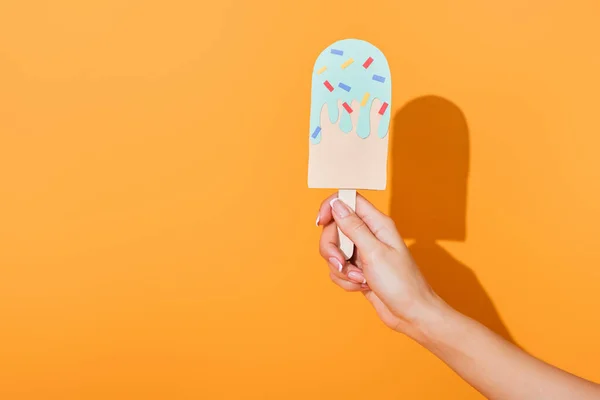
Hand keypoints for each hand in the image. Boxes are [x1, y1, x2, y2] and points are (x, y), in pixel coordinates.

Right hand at [317, 193, 442, 334]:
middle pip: (334, 229)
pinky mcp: (359, 270)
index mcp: (377, 224)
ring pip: (334, 252)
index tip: (321, 222)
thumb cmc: (401, 284)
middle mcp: (369, 235)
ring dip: (341, 269)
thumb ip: (353, 228)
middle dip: (332, 249)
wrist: (411, 314)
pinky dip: (346, 280)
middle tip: (341, 263)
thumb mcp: (374, 253)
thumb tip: (337, 204)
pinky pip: (339, 269)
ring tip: (360, 280)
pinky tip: (362, 287)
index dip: (331, 207)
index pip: (348, 200)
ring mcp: (363, 253)